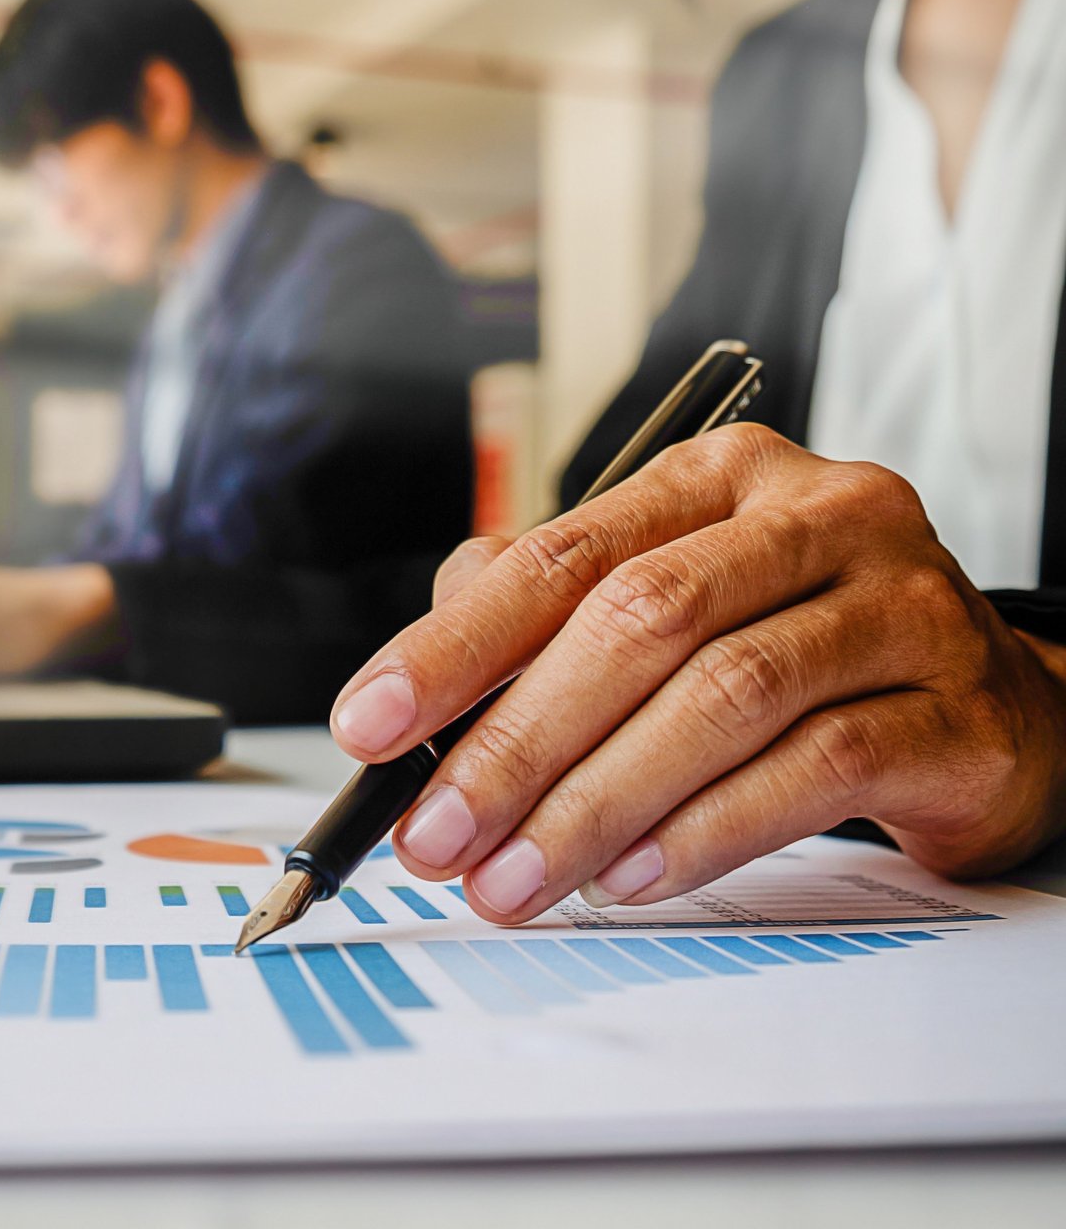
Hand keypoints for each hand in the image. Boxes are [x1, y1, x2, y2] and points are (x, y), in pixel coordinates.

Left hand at [330, 424, 1065, 923]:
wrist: (988, 704)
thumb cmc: (794, 644)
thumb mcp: (668, 606)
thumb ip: (544, 626)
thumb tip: (416, 699)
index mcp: (719, 478)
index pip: (562, 554)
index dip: (453, 645)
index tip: (368, 724)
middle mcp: (818, 517)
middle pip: (639, 621)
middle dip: (517, 741)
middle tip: (438, 834)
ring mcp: (901, 607)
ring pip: (721, 698)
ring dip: (594, 804)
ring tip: (514, 877)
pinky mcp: (956, 710)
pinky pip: (813, 770)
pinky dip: (703, 832)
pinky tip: (628, 878)